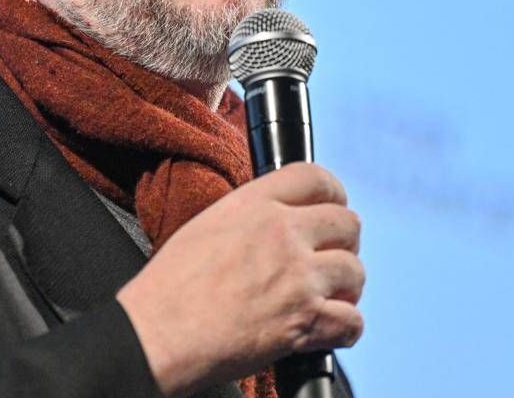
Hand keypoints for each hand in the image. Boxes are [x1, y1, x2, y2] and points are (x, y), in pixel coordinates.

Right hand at [116, 162, 363, 397]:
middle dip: (344, 243)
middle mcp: (282, 232)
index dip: (333, 194)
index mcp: (253, 205)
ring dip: (346, 288)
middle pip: (347, 223)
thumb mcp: (205, 226)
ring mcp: (298, 276)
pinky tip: (328, 330)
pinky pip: (353, 321)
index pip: (315, 178)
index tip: (333, 208)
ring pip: (355, 271)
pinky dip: (345, 330)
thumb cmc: (168, 288)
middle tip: (329, 260)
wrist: (158, 334)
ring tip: (328, 298)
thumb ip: (248, 216)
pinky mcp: (306, 320)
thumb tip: (274, 222)